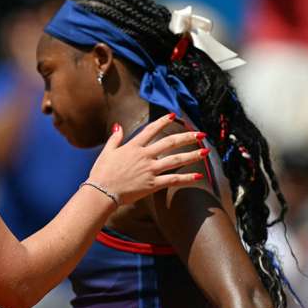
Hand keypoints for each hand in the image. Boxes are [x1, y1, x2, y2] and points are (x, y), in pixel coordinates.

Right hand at [87, 114, 207, 205]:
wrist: (102, 192)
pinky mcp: (152, 184)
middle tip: (200, 134)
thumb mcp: (106, 152)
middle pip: (169, 143)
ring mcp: (150, 170)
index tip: (173, 115)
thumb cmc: (101, 173)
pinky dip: (186, 178)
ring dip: (192, 155)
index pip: (151, 130)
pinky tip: (198, 176)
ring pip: (175, 160)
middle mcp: (144, 156)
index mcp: (133, 147)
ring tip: (205, 151)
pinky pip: (172, 180)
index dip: (163, 121)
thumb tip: (118, 126)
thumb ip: (115, 138)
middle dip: (187, 137)